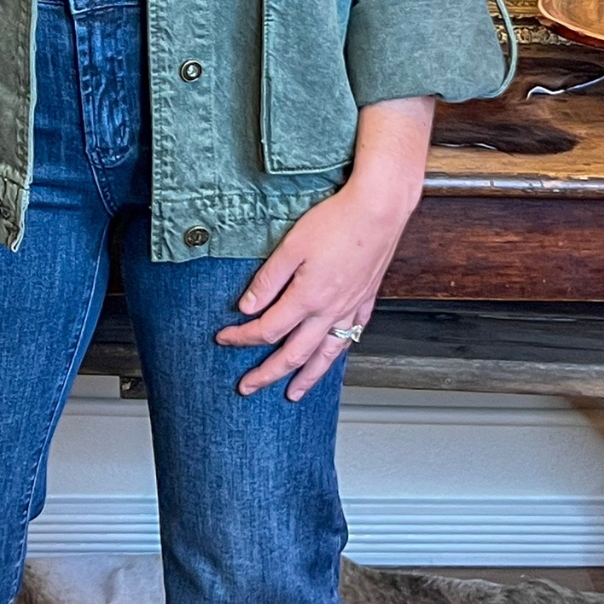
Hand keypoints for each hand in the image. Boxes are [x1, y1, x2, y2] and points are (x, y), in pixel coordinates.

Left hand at [215, 96, 434, 399]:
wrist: (379, 210)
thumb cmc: (337, 221)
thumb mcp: (291, 247)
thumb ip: (268, 280)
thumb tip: (246, 307)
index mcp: (307, 298)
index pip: (267, 329)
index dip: (241, 338)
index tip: (224, 339)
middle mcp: (329, 311)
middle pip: (293, 354)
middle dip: (267, 373)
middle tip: (248, 387)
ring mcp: (350, 308)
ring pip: (325, 355)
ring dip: (307, 378)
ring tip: (293, 393)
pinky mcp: (366, 299)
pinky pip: (350, 336)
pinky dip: (337, 352)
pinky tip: (332, 355)